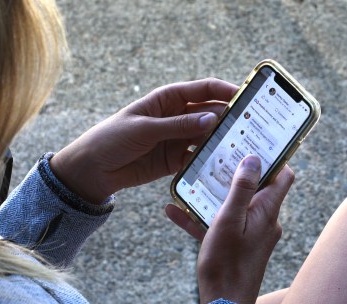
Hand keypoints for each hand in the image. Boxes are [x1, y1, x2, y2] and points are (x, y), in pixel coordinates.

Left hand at [50, 79, 237, 203]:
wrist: (94, 169)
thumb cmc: (113, 138)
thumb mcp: (145, 128)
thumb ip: (179, 125)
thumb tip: (213, 119)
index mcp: (169, 99)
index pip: (203, 90)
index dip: (225, 91)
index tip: (246, 97)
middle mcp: (178, 117)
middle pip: (210, 114)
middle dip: (230, 118)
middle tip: (252, 126)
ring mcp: (178, 139)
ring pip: (207, 137)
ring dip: (222, 141)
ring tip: (243, 148)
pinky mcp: (176, 160)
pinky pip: (198, 158)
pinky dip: (210, 161)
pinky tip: (224, 166)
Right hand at [167, 155, 294, 303]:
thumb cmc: (226, 263)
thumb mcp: (229, 220)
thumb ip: (242, 189)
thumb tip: (255, 158)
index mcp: (268, 212)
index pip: (283, 176)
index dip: (274, 158)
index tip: (256, 142)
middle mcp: (265, 222)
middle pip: (257, 188)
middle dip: (237, 172)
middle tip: (216, 154)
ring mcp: (253, 235)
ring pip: (235, 206)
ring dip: (214, 195)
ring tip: (191, 180)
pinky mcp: (239, 247)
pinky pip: (222, 226)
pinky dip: (203, 219)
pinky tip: (174, 212)